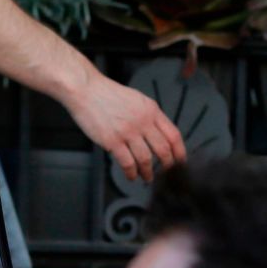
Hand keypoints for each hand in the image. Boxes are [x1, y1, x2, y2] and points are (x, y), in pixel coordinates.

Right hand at [67, 72, 184, 183]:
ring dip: (148, 172)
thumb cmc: (108, 94)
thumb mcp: (137, 99)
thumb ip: (149, 116)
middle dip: (167, 165)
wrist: (86, 90)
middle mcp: (142, 121)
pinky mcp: (112, 141)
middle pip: (163, 149)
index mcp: (151, 110)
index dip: (180, 152)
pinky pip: (127, 163)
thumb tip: (158, 135)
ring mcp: (127, 132)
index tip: (180, 161)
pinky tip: (131, 175)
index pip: (173, 135)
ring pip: (146, 159)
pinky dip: (131, 173)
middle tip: (166, 173)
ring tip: (147, 177)